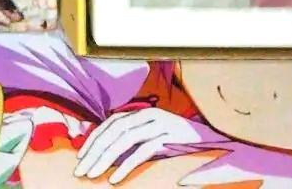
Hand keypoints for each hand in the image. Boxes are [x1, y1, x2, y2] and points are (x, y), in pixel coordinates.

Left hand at [74, 108, 201, 183]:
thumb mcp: (153, 135)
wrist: (211, 135)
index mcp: (140, 112)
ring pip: (124, 140)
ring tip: (92, 174)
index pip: (109, 124)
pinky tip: (115, 179)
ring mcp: (157, 124)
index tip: (80, 157)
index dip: (93, 139)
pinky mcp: (168, 137)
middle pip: (113, 131)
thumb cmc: (178, 139)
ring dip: (105, 159)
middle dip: (94, 151)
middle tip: (80, 170)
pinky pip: (143, 152)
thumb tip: (108, 153)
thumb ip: (134, 138)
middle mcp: (146, 114)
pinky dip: (126, 165)